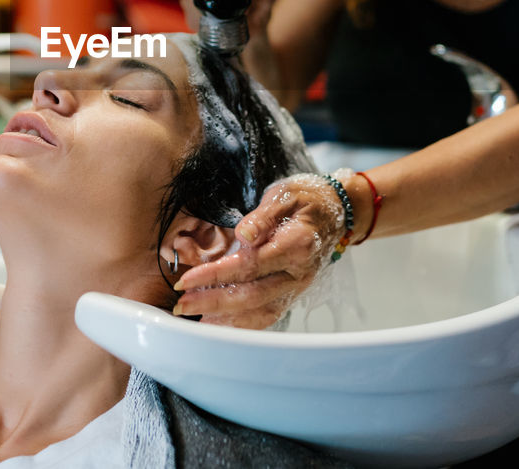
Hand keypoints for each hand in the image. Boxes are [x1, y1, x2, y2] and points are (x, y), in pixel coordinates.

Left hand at [172, 171, 351, 328]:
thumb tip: (243, 235)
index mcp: (297, 245)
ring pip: (261, 312)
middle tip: (181, 305)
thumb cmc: (306, 199)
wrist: (337, 211)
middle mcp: (298, 273)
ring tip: (195, 320)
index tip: (187, 279)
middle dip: (213, 302)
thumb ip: (263, 216)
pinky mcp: (292, 293)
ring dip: (226, 320)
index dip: (216, 275)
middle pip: (252, 296)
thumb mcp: (284, 194)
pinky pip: (268, 315)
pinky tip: (219, 323)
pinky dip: (243, 324)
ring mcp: (297, 287)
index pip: (250, 266)